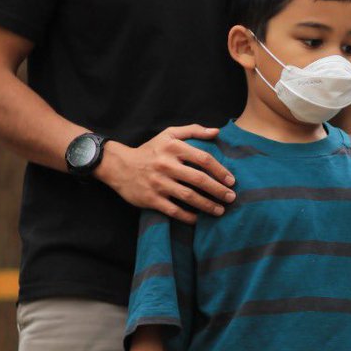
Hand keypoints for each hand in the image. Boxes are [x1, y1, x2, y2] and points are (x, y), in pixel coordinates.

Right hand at [97, 125, 234, 222]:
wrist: (119, 166)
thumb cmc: (150, 150)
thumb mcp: (169, 134)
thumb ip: (193, 130)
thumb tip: (217, 131)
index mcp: (173, 148)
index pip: (203, 159)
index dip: (220, 171)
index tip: (231, 180)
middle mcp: (166, 165)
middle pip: (199, 179)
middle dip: (218, 190)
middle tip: (231, 197)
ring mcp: (158, 183)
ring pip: (188, 196)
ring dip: (207, 205)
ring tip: (220, 210)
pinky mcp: (151, 199)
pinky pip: (173, 210)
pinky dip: (188, 216)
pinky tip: (198, 219)